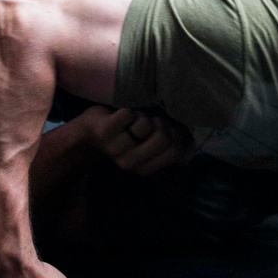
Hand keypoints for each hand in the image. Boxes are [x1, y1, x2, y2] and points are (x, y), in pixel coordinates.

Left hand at [78, 105, 192, 174]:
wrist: (86, 134)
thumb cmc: (123, 135)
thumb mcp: (146, 144)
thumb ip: (166, 144)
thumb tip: (190, 137)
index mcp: (143, 168)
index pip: (175, 151)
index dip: (176, 134)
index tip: (167, 127)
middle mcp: (129, 163)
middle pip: (164, 138)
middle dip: (161, 123)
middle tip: (150, 120)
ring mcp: (115, 148)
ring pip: (146, 125)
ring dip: (142, 115)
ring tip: (132, 119)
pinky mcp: (103, 132)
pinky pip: (129, 114)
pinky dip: (127, 109)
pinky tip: (119, 115)